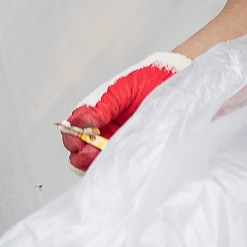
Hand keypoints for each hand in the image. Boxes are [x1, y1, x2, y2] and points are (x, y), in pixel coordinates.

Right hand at [60, 51, 190, 170]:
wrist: (176, 81)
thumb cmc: (147, 80)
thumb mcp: (121, 90)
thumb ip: (102, 106)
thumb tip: (79, 122)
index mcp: (94, 114)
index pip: (72, 131)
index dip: (70, 138)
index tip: (77, 140)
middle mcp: (102, 131)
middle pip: (80, 151)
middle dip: (81, 154)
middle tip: (90, 150)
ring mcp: (118, 143)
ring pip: (98, 161)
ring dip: (96, 162)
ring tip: (104, 155)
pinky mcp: (135, 151)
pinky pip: (120, 164)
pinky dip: (116, 166)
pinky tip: (120, 160)